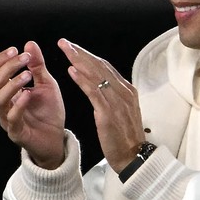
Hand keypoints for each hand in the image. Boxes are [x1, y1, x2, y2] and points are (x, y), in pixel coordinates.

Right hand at [0, 41, 66, 167]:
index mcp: (7, 91)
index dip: (1, 60)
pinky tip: (28, 94)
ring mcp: (7, 118)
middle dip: (8, 67)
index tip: (16, 50)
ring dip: (12, 84)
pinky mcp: (16, 132)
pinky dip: (18, 105)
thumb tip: (30, 43)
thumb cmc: (49, 112)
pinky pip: (12, 118)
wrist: (57, 139)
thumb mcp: (46, 84)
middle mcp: (4, 103)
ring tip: (28, 75)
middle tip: (24, 58)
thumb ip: (38, 66)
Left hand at [58, 39, 145, 173]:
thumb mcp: (123, 113)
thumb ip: (115, 97)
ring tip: (65, 50)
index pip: (106, 67)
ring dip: (79, 60)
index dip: (88, 56)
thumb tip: (103, 85)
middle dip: (81, 53)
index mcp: (127, 91)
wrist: (134, 157)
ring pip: (96, 75)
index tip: (74, 48)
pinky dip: (82, 80)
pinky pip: (93, 92)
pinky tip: (71, 71)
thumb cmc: (127, 139)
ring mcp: (117, 102)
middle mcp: (124, 92)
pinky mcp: (108, 113)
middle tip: (65, 43)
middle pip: (100, 66)